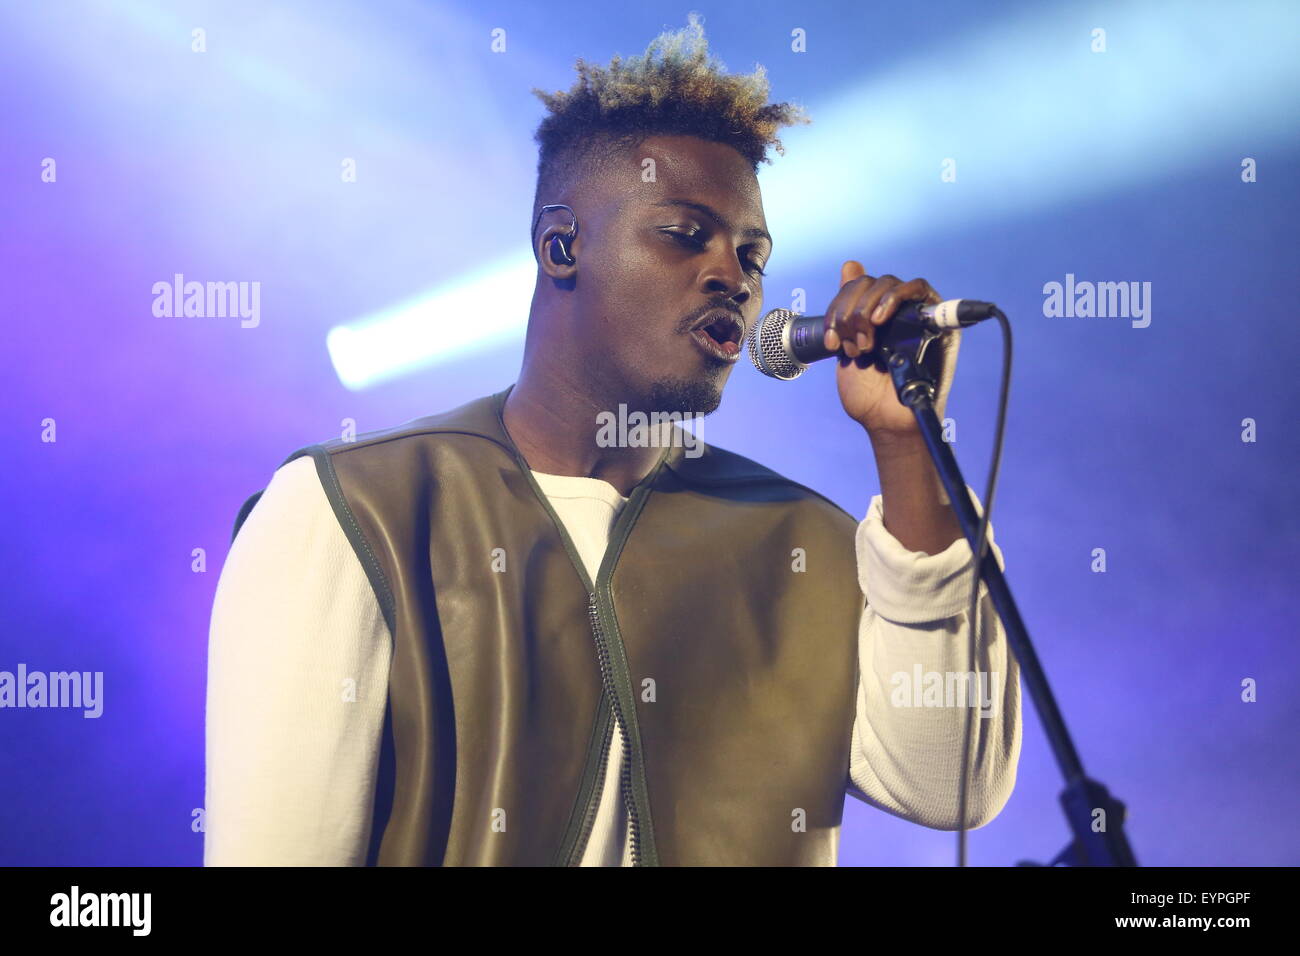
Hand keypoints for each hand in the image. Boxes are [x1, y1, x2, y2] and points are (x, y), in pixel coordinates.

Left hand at [823, 261, 961, 440]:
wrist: (885, 420)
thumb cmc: (867, 392)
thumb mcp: (846, 347)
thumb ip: (846, 311)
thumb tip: (850, 265)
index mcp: (870, 317)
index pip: (854, 288)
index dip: (838, 308)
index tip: (831, 339)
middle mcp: (893, 312)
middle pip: (870, 282)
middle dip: (851, 310)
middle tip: (850, 344)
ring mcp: (915, 314)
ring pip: (890, 283)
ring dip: (869, 306)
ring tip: (865, 341)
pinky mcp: (937, 321)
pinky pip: (921, 289)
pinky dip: (896, 297)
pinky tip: (881, 319)